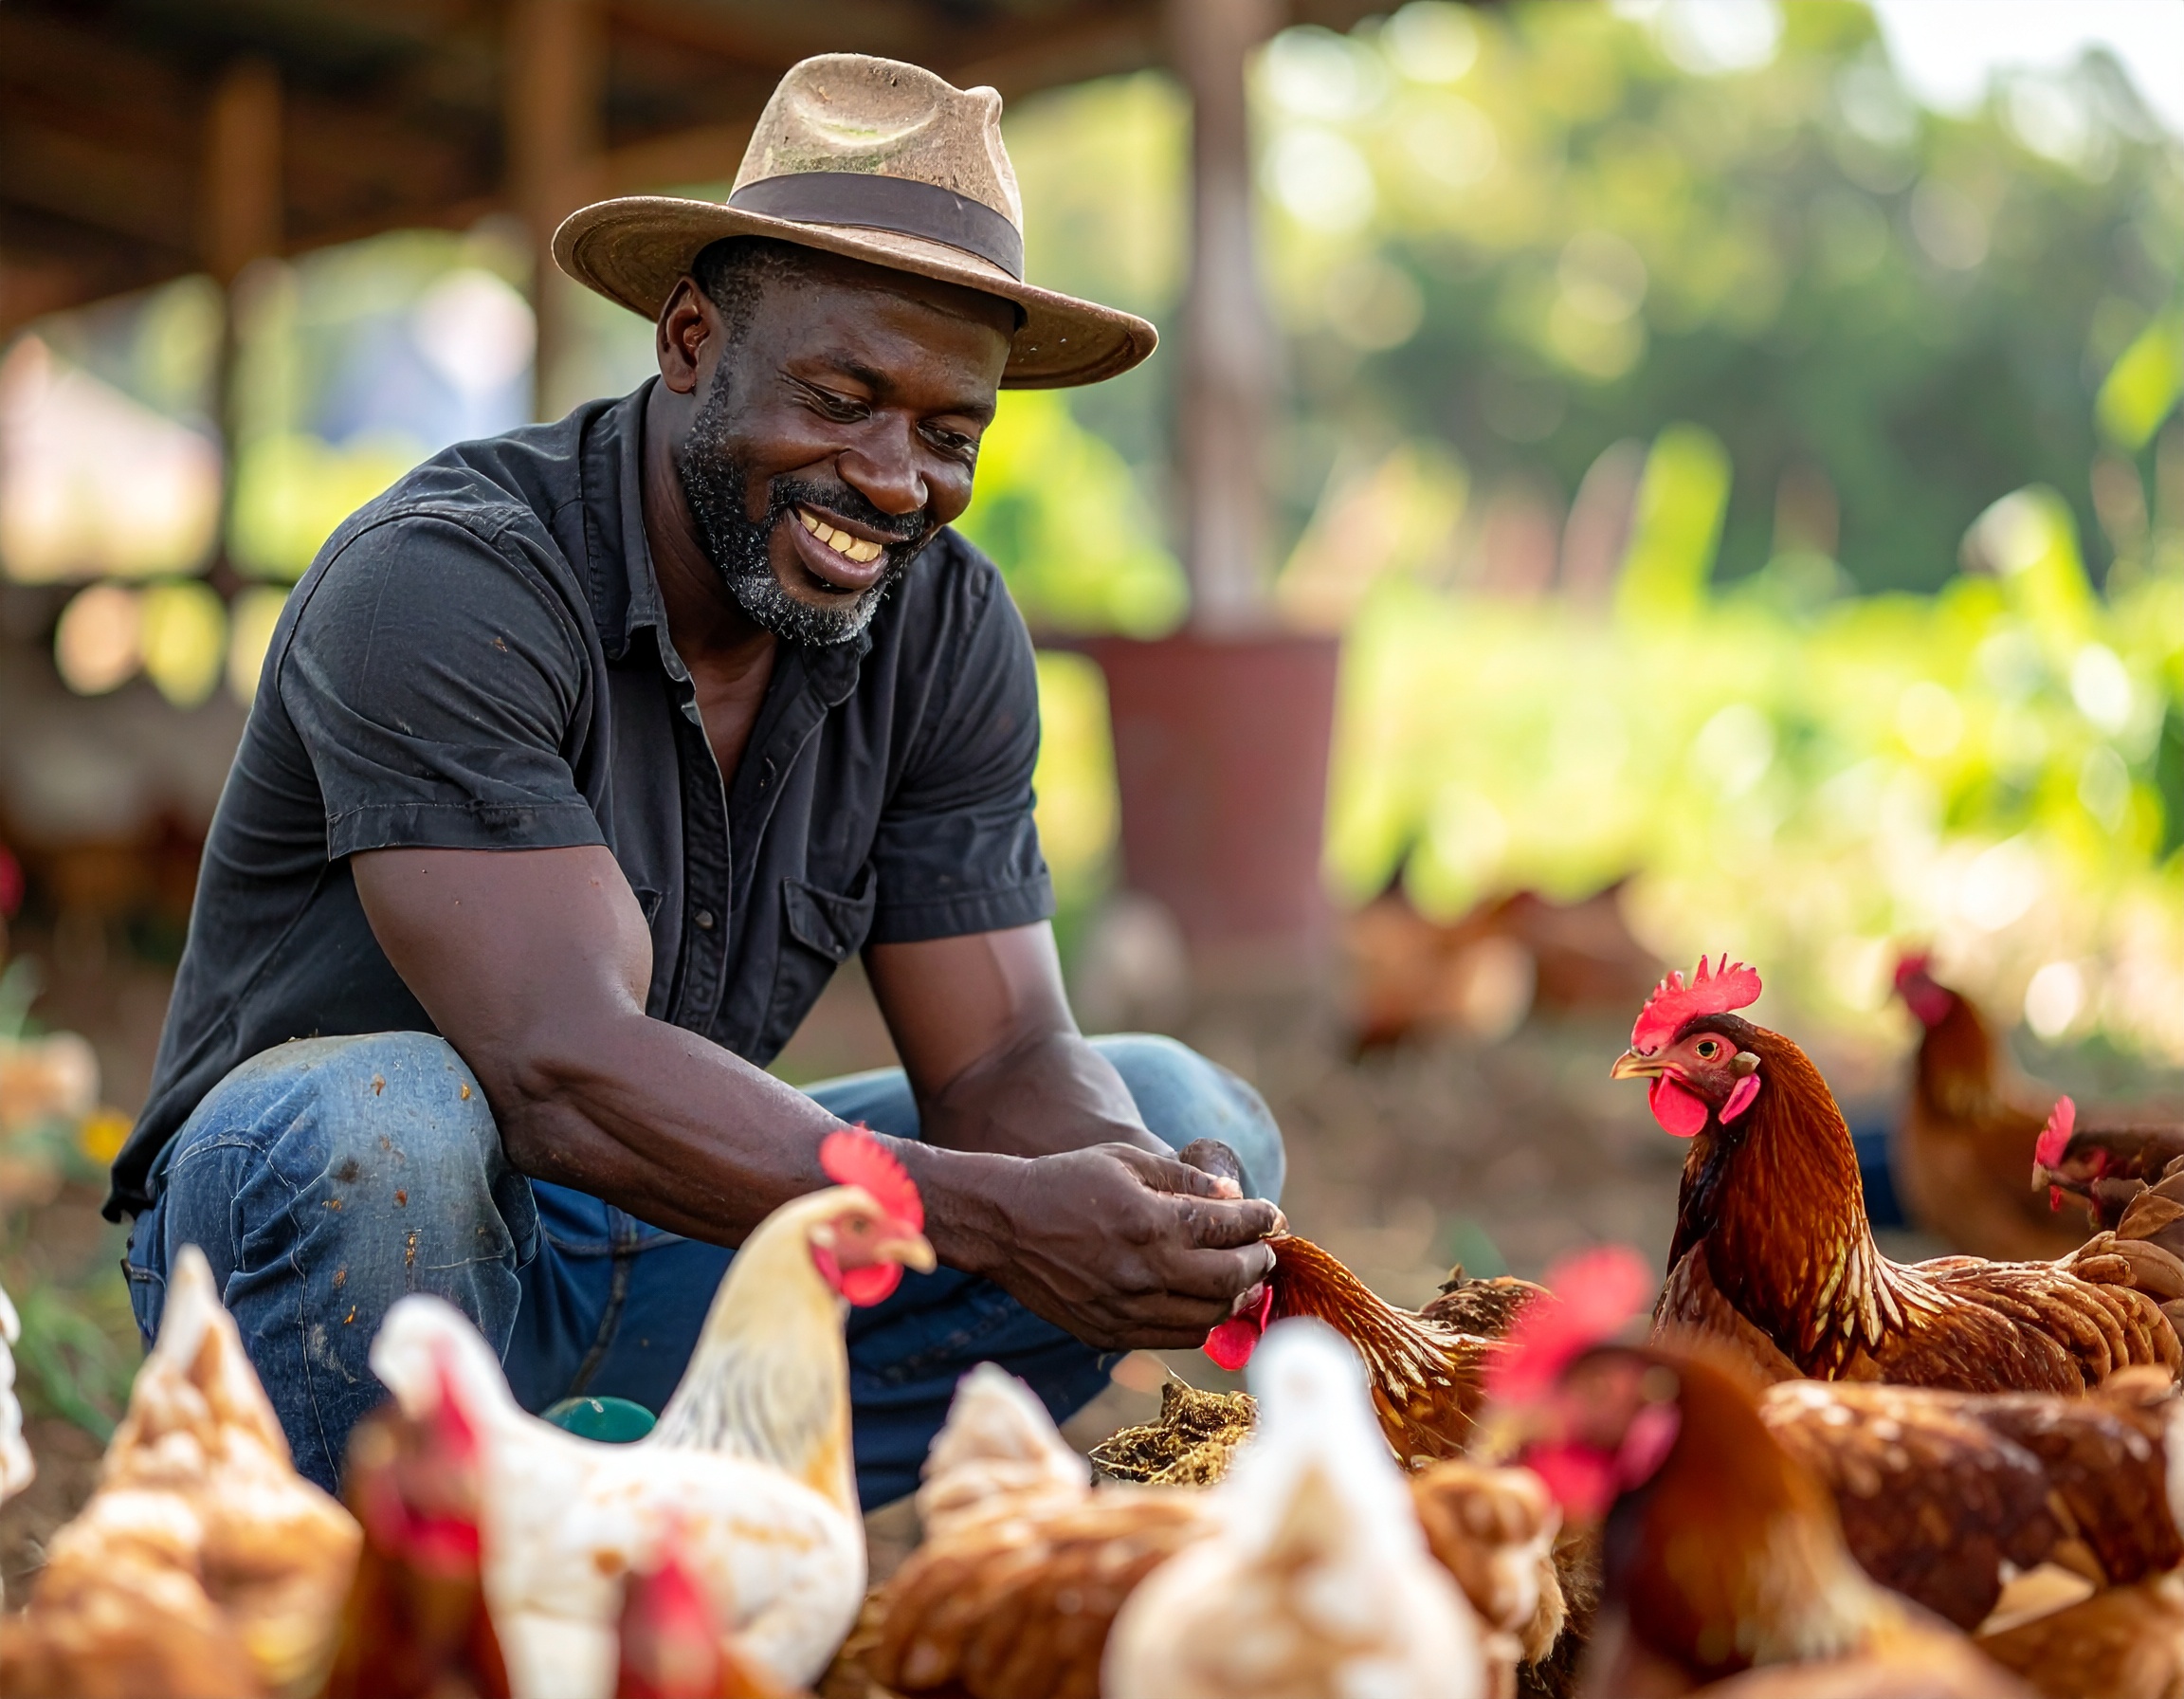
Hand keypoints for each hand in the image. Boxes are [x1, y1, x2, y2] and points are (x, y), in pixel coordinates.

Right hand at [974, 1143, 1285, 1349]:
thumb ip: (1186, 1179)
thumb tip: (1235, 1197)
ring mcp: (1125, 1309)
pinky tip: (1204, 1299)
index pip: (1230, 1228)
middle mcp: (1143, 1272)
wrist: (1004, 1224)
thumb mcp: (1128, 1160)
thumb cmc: (1067, 1181)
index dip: (1261, 1221)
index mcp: (1151, 1222)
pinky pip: (1173, 1337)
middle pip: (1230, 1280)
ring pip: (1208, 1318)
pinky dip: (1199, 1320)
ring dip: (1236, 1298)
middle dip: (1258, 1263)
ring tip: (1244, 1279)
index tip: (1272, 1216)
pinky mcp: (1109, 1334)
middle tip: (1265, 1251)